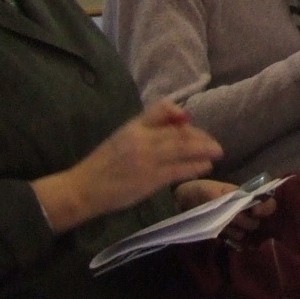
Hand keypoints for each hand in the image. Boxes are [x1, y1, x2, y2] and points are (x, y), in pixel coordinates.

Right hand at [34, 100, 222, 233]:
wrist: (82, 189)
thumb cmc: (102, 165)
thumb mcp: (121, 138)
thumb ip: (145, 129)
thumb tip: (176, 122)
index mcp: (132, 126)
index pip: (161, 109)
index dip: (179, 112)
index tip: (189, 119)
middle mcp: (141, 139)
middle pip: (179, 132)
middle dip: (200, 136)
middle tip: (213, 143)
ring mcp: (147, 159)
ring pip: (183, 149)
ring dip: (204, 149)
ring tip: (217, 152)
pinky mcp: (150, 179)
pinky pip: (179, 169)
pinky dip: (195, 166)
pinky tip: (205, 166)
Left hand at [174, 178, 277, 244]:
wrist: (180, 204)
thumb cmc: (198, 191)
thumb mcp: (210, 189)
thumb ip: (226, 196)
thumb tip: (240, 204)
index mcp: (245, 197)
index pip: (267, 204)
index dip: (265, 208)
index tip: (255, 211)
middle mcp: (245, 212)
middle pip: (256, 222)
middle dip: (245, 221)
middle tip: (231, 217)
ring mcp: (236, 225)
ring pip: (245, 234)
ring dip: (234, 231)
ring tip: (222, 225)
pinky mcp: (226, 236)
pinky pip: (236, 243)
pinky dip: (231, 241)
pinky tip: (223, 237)